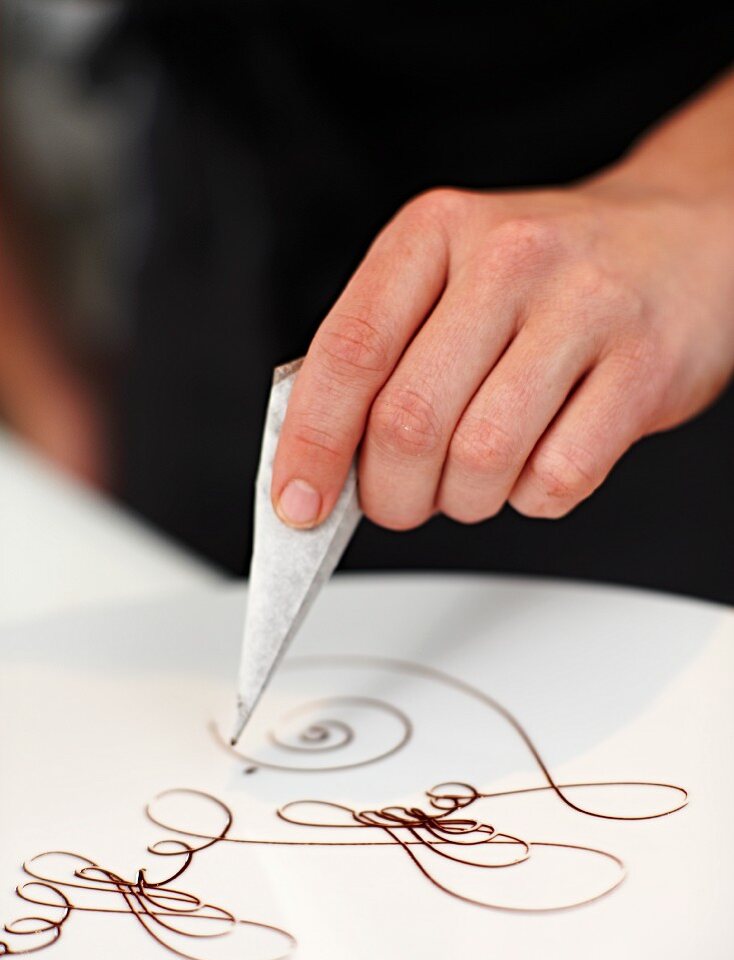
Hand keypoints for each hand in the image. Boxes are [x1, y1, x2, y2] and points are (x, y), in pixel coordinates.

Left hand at [272, 171, 733, 529]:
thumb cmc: (550, 275)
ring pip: (480, 458)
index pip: (350, 350)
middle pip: (409, 418)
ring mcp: (583, 309)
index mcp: (436, 232)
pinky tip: (537, 464)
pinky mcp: (642, 369)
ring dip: (462, 500)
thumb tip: (318, 453)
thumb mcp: (451, 275)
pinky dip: (531, 498)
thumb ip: (384, 350)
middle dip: (389, 492)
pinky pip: (556, 479)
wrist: (684, 241)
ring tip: (472, 480)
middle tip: (397, 501)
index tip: (298, 503)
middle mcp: (508, 258)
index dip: (311, 442)